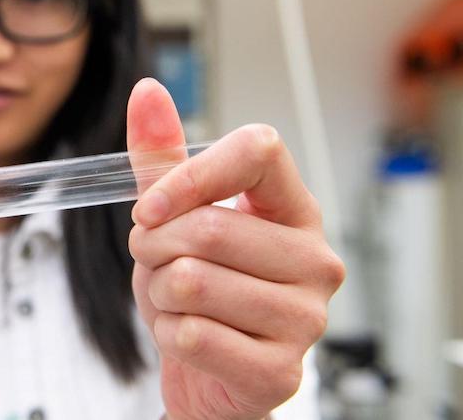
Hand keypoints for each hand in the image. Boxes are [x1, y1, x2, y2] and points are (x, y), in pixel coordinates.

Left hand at [126, 78, 344, 419]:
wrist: (207, 369)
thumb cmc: (197, 285)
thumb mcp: (175, 216)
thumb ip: (162, 157)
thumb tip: (147, 90)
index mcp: (294, 209)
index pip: (259, 151)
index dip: (189, 174)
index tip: (150, 208)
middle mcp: (315, 260)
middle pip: (210, 226)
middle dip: (153, 247)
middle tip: (155, 261)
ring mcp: (306, 318)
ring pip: (193, 281)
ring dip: (158, 293)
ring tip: (176, 301)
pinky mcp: (281, 371)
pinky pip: (194, 336)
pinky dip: (168, 335)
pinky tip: (188, 337)